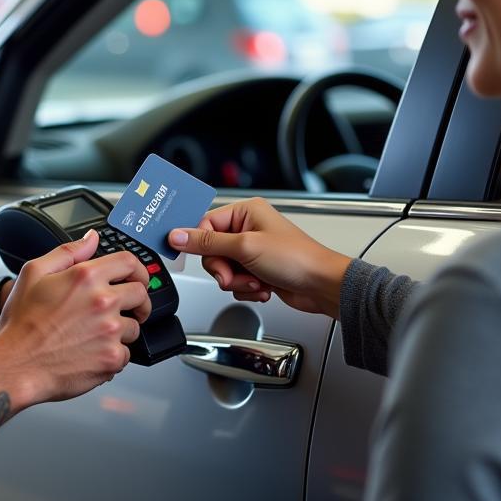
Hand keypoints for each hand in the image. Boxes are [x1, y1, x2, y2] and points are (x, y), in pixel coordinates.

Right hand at [0, 230, 150, 405]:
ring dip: (121, 330)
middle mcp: (102, 302)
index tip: (136, 278)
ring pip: (134, 327)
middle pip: (141, 294)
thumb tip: (91, 239)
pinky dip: (113, 355)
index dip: (137, 269)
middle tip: (127, 308)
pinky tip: (93, 352)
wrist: (16, 365)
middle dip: (136, 301)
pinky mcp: (111, 358)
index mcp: (86, 277)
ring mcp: (109, 331)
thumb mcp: (34, 274)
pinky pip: (126, 355)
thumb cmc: (22, 324)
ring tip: (97, 334)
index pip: (130, 262)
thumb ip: (68, 252)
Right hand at [168, 197, 349, 317]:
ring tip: (255, 282)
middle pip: (212, 250)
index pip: (205, 224)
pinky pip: (235, 281)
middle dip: (222, 269)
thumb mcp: (245, 247)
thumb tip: (178, 236)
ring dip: (236, 281)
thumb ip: (207, 243)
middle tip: (232, 274)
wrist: (322, 286)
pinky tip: (262, 288)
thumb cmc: (297, 258)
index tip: (190, 255)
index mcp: (245, 212)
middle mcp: (248, 228)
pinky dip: (246, 289)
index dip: (198, 243)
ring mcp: (252, 251)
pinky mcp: (257, 270)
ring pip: (223, 269)